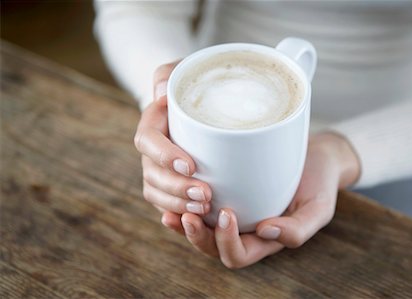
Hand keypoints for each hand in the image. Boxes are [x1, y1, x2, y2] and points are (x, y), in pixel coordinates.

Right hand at [134, 62, 211, 229]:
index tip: (190, 165)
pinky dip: (179, 214)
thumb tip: (163, 91)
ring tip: (206, 209)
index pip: (148, 141)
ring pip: (157, 194)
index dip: (164, 156)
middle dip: (176, 188)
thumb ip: (170, 74)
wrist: (192, 106)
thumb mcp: (182, 71)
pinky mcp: (170, 185)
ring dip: (178, 204)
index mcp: (152, 123)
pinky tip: (198, 220)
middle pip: (152, 175)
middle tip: (206, 195)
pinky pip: (167, 204)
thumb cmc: (191, 86)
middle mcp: (151, 151)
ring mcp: (158, 170)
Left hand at [162, 132, 359, 267]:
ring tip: (173, 210)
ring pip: (201, 229)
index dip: (228, 241)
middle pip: (212, 247)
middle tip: (188, 216)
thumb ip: (298, 229)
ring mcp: (233, 214)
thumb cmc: (319, 183)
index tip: (229, 213)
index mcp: (264, 241)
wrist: (314, 157)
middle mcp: (244, 231)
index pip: (238, 255)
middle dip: (197, 236)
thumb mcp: (319, 208)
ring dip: (184, 224)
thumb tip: (266, 231)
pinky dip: (184, 204)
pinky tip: (174, 194)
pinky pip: (200, 207)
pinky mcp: (226, 194)